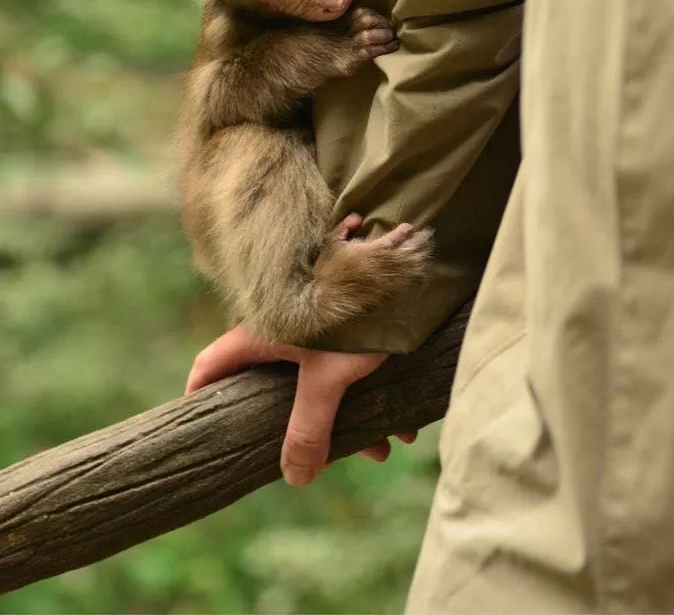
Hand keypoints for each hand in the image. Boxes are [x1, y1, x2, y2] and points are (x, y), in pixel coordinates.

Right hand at [185, 325, 415, 483]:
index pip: (211, 364)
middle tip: (314, 458)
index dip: (199, 395)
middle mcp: (280, 330)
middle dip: (296, 427)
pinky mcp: (346, 326)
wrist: (401, 268)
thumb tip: (296, 478)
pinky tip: (402, 427)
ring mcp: (312, 328)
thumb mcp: (329, 376)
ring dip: (345, 418)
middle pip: (270, 385)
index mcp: (260, 334)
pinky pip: (346, 368)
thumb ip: (309, 428)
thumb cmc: (357, 316)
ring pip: (316, 383)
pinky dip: (369, 397)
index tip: (196, 426)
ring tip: (379, 449)